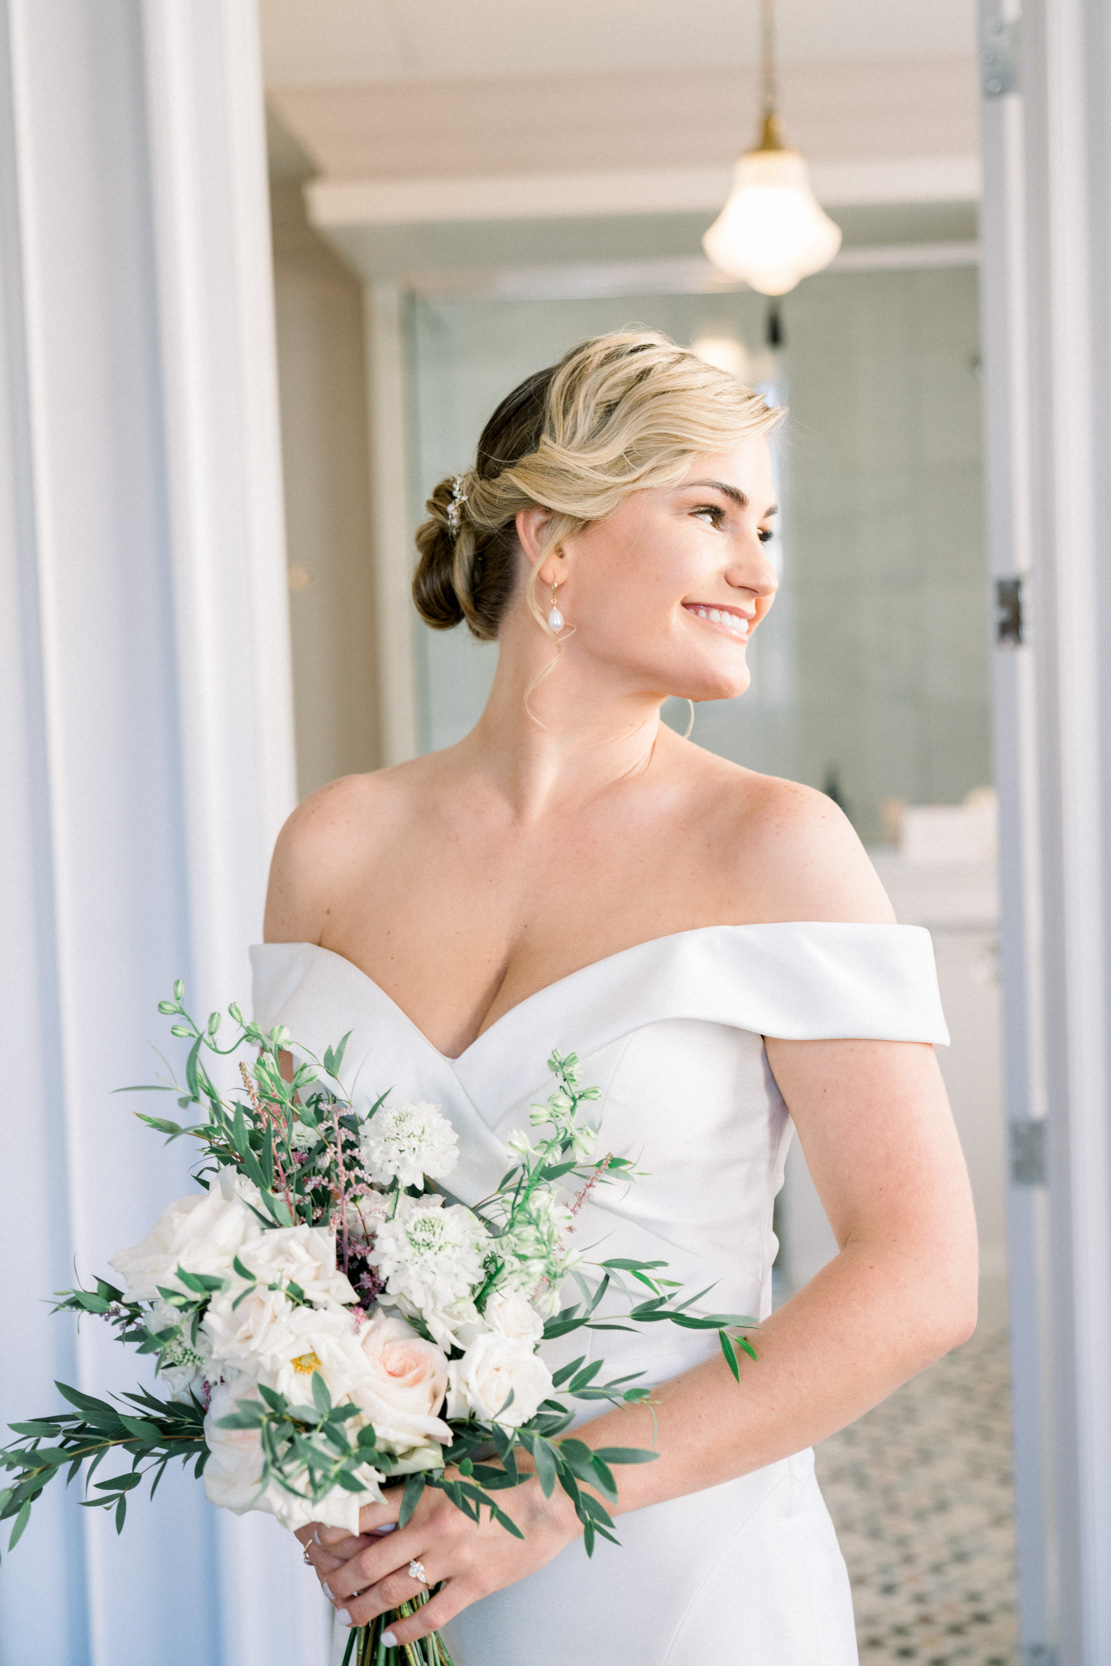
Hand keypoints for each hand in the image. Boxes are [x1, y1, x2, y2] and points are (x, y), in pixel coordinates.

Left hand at [295, 1474, 578, 1645]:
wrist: (555, 1496)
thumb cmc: (507, 1476)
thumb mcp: (456, 1472)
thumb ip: (420, 1490)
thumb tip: (381, 1508)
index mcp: (426, 1493)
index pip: (362, 1514)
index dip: (331, 1530)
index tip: (314, 1539)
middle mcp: (432, 1527)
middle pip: (369, 1561)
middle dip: (340, 1579)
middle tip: (327, 1588)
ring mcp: (453, 1559)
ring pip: (393, 1591)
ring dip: (363, 1607)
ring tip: (347, 1615)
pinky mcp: (475, 1584)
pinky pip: (432, 1614)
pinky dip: (406, 1629)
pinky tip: (391, 1636)